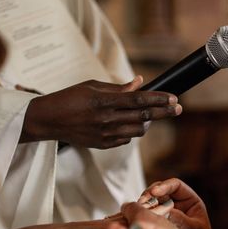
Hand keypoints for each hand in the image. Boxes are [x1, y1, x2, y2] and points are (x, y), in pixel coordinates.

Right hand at [20, 76, 182, 148]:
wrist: (49, 121)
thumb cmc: (69, 98)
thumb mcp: (92, 86)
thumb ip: (118, 88)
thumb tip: (140, 83)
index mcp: (103, 102)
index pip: (138, 100)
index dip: (159, 100)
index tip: (174, 98)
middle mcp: (106, 120)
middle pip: (143, 117)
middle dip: (163, 112)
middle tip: (178, 109)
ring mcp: (105, 135)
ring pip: (138, 131)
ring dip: (147, 122)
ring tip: (150, 115)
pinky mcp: (103, 145)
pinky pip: (126, 139)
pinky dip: (132, 131)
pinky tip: (129, 123)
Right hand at [138, 178, 214, 228]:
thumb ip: (181, 220)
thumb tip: (166, 211)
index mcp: (190, 200)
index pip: (176, 185)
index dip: (164, 185)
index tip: (155, 192)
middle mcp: (177, 202)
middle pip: (160, 189)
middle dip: (150, 193)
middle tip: (142, 200)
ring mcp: (166, 209)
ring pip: (152, 199)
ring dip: (144, 202)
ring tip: (139, 208)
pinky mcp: (157, 218)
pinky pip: (148, 211)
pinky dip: (142, 212)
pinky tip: (138, 214)